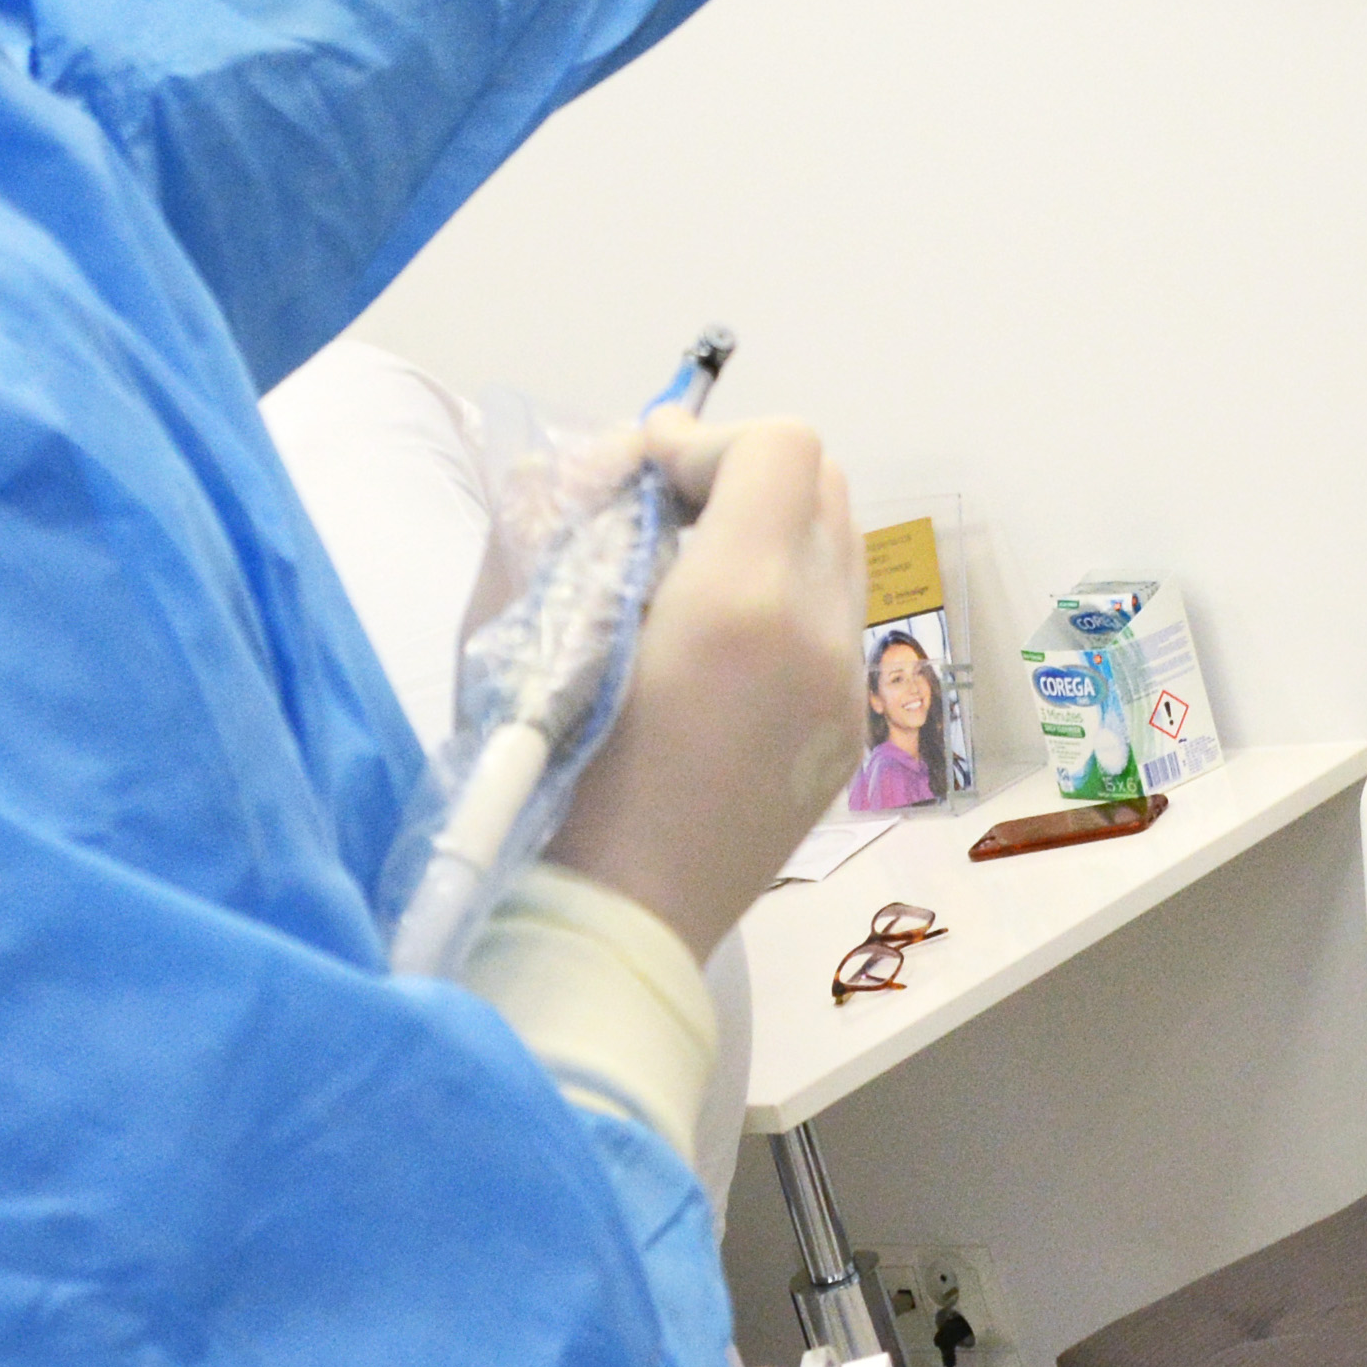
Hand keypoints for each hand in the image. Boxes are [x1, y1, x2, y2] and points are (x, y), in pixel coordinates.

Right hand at [545, 413, 864, 953]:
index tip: (640, 482)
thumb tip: (623, 461)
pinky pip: (835, 623)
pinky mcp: (846, 735)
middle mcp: (820, 638)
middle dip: (741, 479)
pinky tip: (712, 653)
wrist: (606, 923)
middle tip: (660, 520)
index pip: (782, 449)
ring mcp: (845, 691)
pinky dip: (784, 602)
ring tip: (685, 583)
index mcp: (744, 603)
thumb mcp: (521, 627)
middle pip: (825, 485)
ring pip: (839, 551)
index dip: (705, 443)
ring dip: (768, 536)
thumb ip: (566, 516)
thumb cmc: (539, 778)